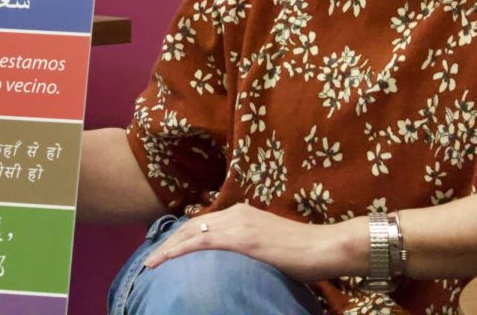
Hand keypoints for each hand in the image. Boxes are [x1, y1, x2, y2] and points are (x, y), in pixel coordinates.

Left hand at [142, 202, 361, 282]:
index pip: (203, 223)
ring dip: (168, 248)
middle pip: (192, 226)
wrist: (325, 246)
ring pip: (191, 233)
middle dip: (169, 242)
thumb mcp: (270, 243)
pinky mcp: (243, 239)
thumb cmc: (304, 250)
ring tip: (151, 263)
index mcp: (243, 213)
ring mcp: (239, 225)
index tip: (166, 249)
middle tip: (151, 259)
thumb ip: (250, 245)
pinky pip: (202, 243)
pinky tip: (166, 260)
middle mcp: (237, 213)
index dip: (181, 236)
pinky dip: (180, 250)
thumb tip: (238, 261)